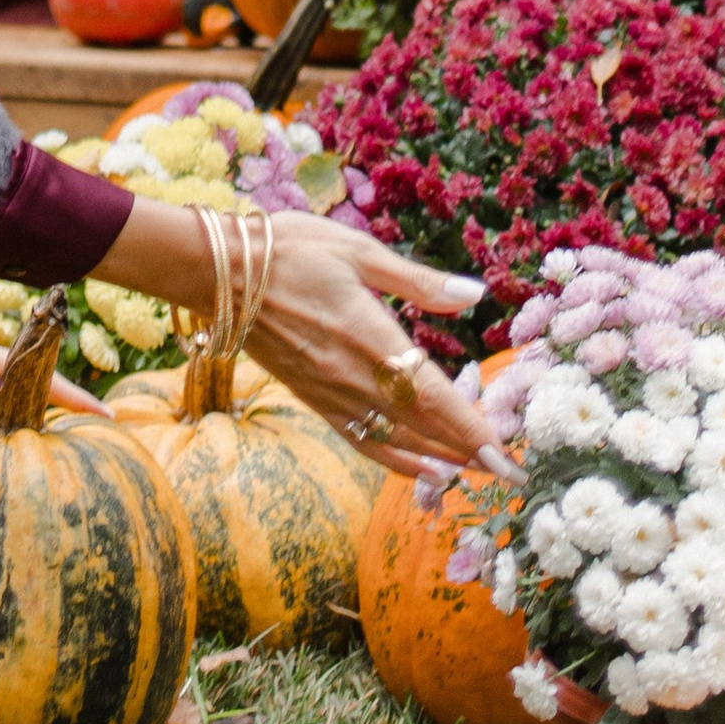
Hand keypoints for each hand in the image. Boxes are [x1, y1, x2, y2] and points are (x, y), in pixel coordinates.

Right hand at [96, 201, 496, 475]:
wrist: (218, 272)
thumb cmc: (289, 249)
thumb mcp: (357, 250)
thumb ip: (418, 281)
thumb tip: (474, 296)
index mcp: (370, 335)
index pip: (432, 395)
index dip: (472, 428)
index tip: (505, 455)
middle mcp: (352, 375)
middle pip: (420, 426)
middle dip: (467, 452)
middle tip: (507, 473)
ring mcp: (330, 392)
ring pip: (393, 440)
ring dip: (437, 459)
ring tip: (474, 474)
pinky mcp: (312, 399)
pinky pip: (361, 441)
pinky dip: (395, 461)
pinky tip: (420, 471)